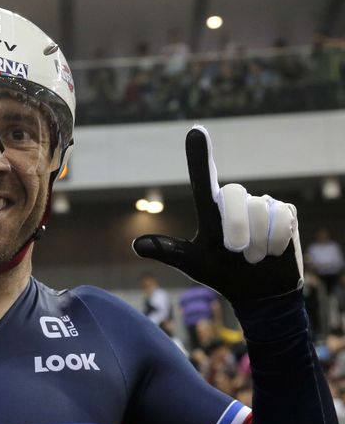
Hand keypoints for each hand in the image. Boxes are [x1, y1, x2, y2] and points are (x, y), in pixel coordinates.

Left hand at [132, 126, 303, 303]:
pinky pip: (282, 220)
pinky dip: (274, 243)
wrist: (258, 293)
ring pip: (259, 210)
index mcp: (211, 208)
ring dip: (256, 242)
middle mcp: (236, 200)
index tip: (195, 131)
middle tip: (236, 251)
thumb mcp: (193, 264)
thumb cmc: (223, 272)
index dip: (199, 155)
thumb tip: (137, 245)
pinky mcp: (286, 212)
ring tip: (253, 256)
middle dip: (235, 227)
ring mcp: (262, 204)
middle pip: (233, 194)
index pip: (203, 177)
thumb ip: (169, 252)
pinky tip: (271, 252)